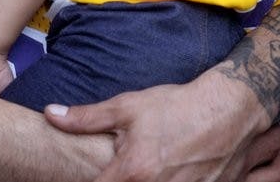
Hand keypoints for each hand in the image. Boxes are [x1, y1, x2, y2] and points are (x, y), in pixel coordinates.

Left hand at [43, 78, 279, 181]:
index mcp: (134, 172)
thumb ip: (86, 118)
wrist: (228, 109)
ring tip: (148, 167)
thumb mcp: (126, 107)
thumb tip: (51, 115)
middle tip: (121, 169)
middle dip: (119, 181)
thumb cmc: (175, 106)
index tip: (83, 177)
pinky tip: (166, 170)